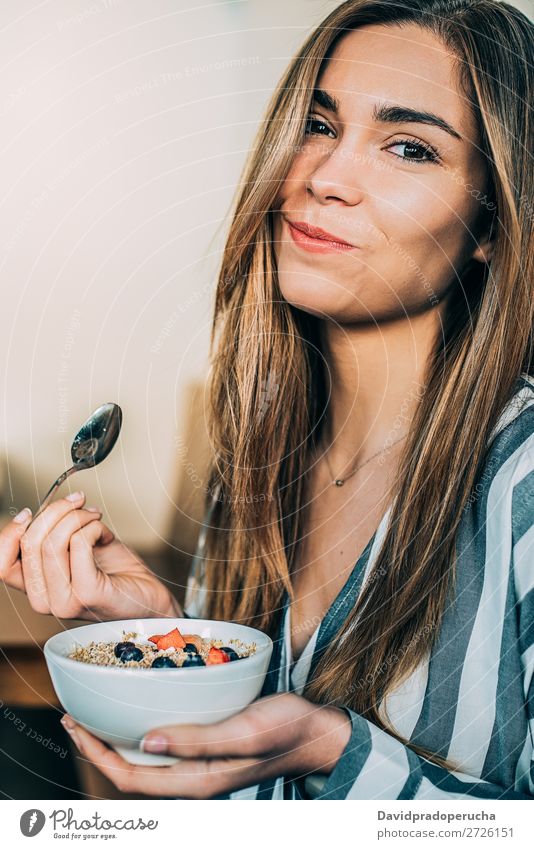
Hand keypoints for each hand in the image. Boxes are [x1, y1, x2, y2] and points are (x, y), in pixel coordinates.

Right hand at [0, 492, 181, 620]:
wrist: (149, 599)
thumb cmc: (116, 574)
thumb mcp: (77, 550)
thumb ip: (55, 536)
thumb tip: (45, 509)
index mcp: (37, 589)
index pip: (2, 564)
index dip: (10, 533)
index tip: (30, 511)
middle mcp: (44, 601)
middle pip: (30, 544)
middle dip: (55, 511)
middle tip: (79, 501)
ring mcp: (64, 601)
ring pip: (53, 542)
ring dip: (78, 517)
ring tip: (95, 516)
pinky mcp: (88, 594)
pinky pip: (80, 543)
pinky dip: (94, 527)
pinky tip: (106, 534)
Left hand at [60, 693, 351, 797]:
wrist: (318, 732)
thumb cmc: (286, 728)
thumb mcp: (245, 731)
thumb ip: (198, 740)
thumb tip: (146, 740)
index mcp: (199, 780)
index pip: (133, 779)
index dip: (97, 756)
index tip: (75, 725)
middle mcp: (194, 778)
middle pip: (132, 773)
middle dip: (97, 748)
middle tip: (73, 715)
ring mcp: (200, 766)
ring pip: (145, 761)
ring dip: (116, 741)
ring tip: (96, 712)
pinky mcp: (208, 750)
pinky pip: (163, 748)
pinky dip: (141, 731)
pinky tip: (138, 709)